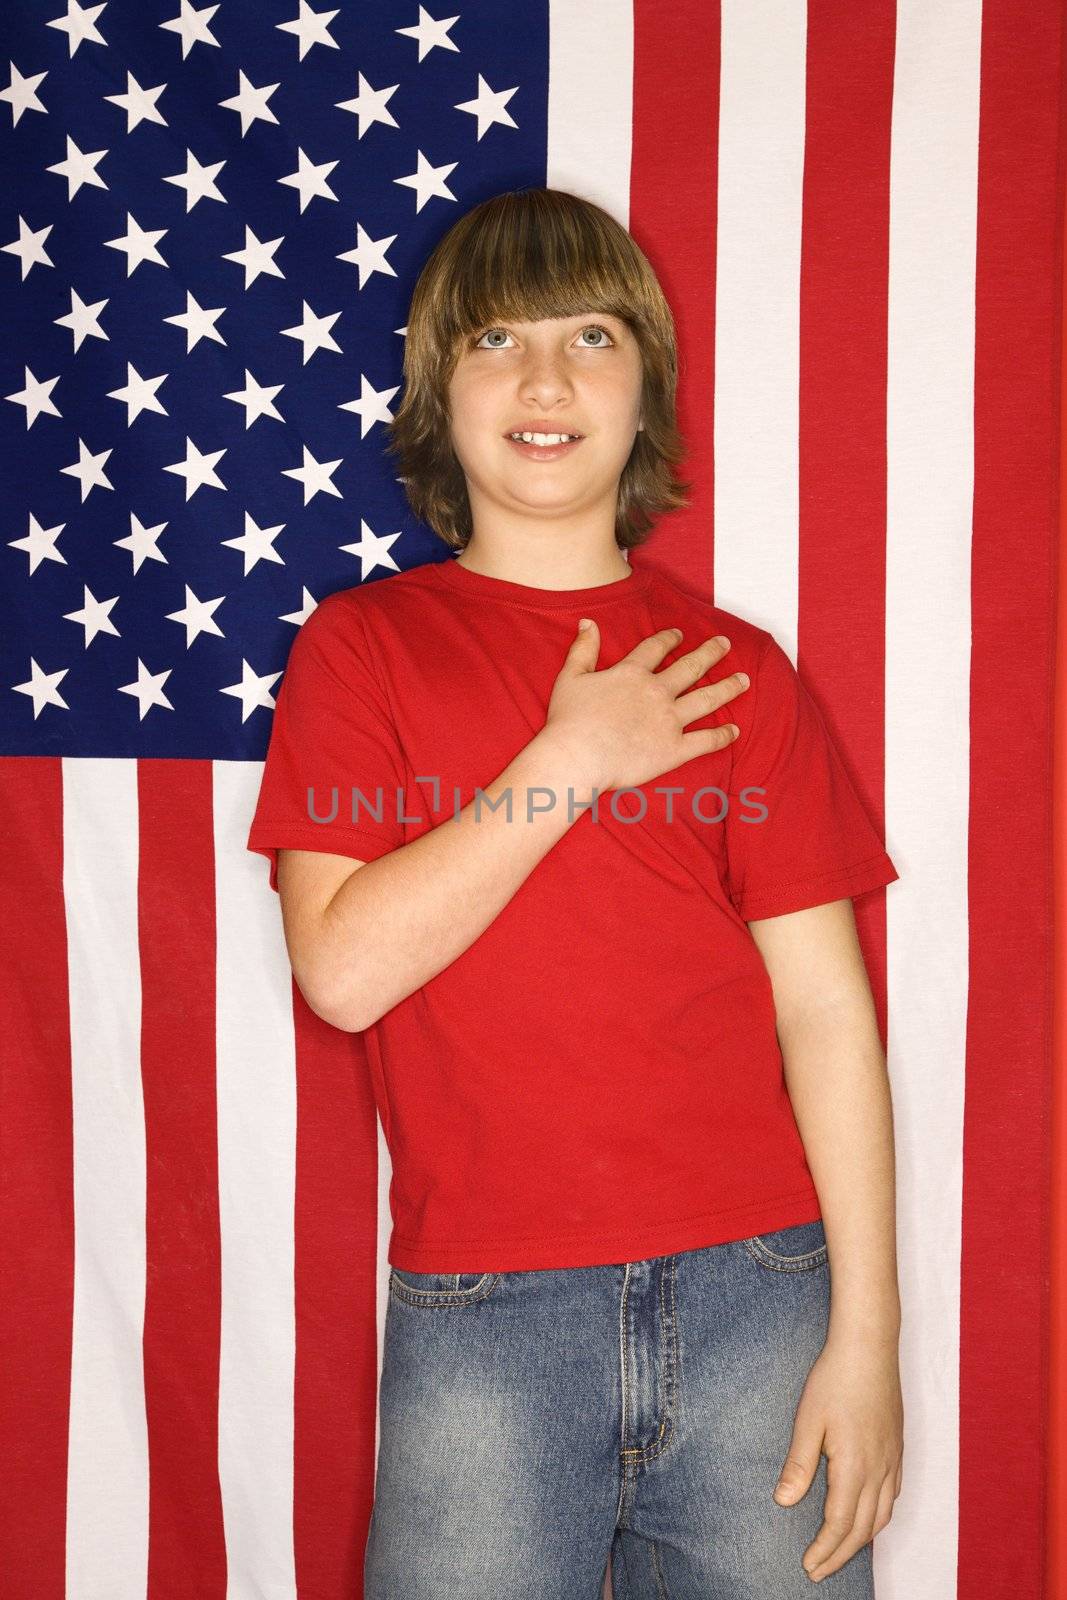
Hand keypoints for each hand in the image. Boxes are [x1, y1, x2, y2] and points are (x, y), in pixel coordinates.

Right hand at [542, 620, 747, 795]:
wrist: (578, 757)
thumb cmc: (569, 720)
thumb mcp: (571, 677)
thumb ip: (583, 649)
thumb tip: (588, 622)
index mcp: (633, 674)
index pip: (656, 648)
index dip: (669, 638)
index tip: (679, 634)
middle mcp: (657, 692)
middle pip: (691, 667)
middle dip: (711, 653)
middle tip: (725, 644)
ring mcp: (670, 721)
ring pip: (707, 699)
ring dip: (728, 687)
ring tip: (744, 679)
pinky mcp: (675, 750)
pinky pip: (706, 741)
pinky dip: (723, 735)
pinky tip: (735, 730)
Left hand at [772, 1336, 903, 1583]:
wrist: (869, 1347)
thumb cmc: (835, 1379)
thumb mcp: (808, 1420)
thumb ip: (799, 1464)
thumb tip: (784, 1502)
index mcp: (855, 1466)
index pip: (839, 1523)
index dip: (825, 1550)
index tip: (809, 1567)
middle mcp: (879, 1470)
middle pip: (862, 1528)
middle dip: (840, 1554)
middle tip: (819, 1571)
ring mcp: (893, 1459)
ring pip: (882, 1516)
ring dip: (861, 1539)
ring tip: (840, 1551)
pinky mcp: (898, 1448)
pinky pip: (893, 1496)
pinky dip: (879, 1517)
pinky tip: (868, 1515)